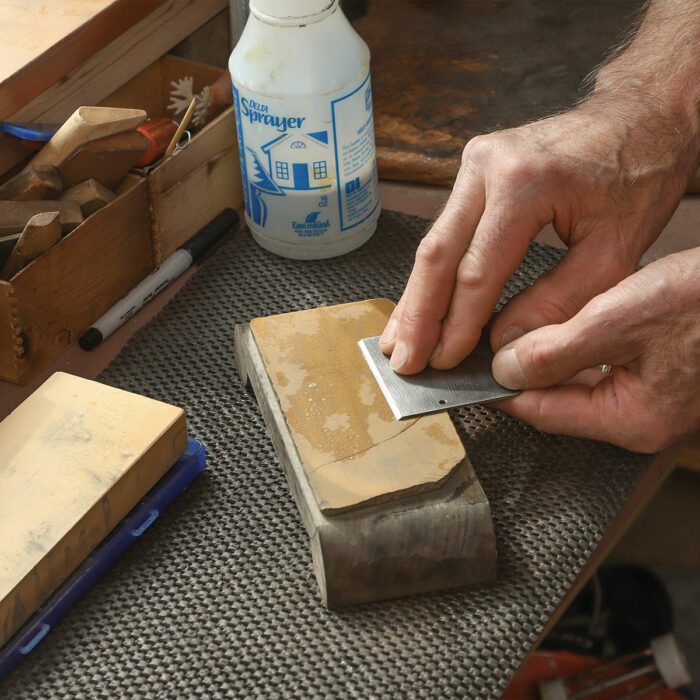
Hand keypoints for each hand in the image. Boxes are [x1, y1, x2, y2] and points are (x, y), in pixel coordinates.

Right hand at [379, 100, 696, 374]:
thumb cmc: (638, 174)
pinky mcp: (472, 170)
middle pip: (438, 255)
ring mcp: (474, 164)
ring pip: (432, 243)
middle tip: (404, 361)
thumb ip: (559, 301)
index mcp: (526, 183)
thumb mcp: (615, 250)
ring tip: (398, 341)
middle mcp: (488, 166)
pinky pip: (446, 230)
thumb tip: (506, 343)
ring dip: (416, 297)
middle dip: (419, 315)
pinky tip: (417, 304)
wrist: (640, 115)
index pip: (478, 271)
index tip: (443, 361)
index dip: (458, 324)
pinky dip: (433, 274)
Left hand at [490, 248, 699, 452]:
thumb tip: (506, 368)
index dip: (500, 389)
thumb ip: (559, 349)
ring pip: (577, 381)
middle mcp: (640, 417)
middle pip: (557, 399)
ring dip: (548, 356)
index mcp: (631, 418)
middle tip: (485, 346)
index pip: (541, 411)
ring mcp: (652, 397)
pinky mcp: (660, 373)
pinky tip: (562, 324)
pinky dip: (577, 346)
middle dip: (522, 371)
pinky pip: (602, 365)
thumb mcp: (624, 319)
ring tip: (515, 331)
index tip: (467, 373)